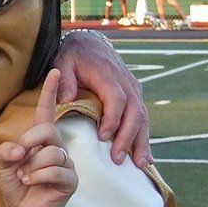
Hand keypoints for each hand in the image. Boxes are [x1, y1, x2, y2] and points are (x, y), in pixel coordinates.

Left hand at [0, 71, 77, 206]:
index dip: (50, 92)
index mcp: (41, 139)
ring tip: (24, 177)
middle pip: (47, 130)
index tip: (55, 70)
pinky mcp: (71, 179)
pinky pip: (56, 170)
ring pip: (51, 153)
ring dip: (30, 167)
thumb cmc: (16, 186)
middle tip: (18, 159)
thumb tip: (20, 149)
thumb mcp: (4, 165)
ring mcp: (66, 163)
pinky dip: (37, 177)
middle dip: (29, 142)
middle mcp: (57, 147)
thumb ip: (6, 152)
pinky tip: (31, 182)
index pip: (47, 111)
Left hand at [51, 31, 150, 166]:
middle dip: (128, 137)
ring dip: (141, 141)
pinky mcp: (135, 94)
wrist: (89, 42)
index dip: (112, 119)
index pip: (116, 99)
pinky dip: (143, 137)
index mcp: (108, 75)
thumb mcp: (62, 62)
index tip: (103, 137)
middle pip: (134, 112)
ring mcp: (134, 89)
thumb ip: (64, 79)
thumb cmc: (73, 55)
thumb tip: (66, 98)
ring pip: (143, 117)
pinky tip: (145, 156)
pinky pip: (143, 117)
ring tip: (139, 163)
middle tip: (118, 158)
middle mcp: (126, 82)